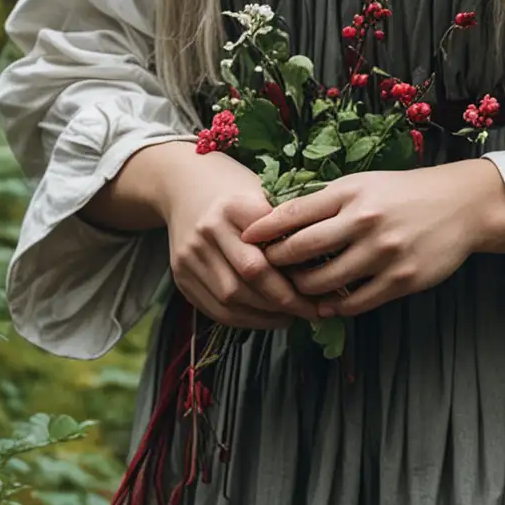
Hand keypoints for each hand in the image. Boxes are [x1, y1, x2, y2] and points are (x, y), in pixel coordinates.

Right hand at [162, 149, 322, 329]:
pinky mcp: (180, 275)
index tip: (321, 290)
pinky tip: (266, 318)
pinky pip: (214, 308)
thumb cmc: (236, 190)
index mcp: (234, 206)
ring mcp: (189, 255)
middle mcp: (207, 230)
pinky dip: (244, 319)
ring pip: (231, 297)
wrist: (183, 185)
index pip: (270, 248)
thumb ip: (287, 224)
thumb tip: (325, 264)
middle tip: (312, 311)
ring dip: (265, 314)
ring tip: (292, 316)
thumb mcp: (263, 192)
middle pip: (250, 275)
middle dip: (285, 299)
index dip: (297, 275)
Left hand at [236, 166, 488, 318]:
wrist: (461, 205)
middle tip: (264, 271)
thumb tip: (277, 219)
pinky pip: (355, 303)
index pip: (293, 213)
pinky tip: (326, 305)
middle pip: (301, 250)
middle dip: (276, 264)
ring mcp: (383, 252)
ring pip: (325, 282)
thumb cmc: (403, 193)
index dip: (263, 229)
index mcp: (350, 192)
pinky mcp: (401, 280)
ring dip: (302, 290)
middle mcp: (364, 220)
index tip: (244, 240)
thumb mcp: (363, 185)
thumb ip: (325, 201)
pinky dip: (335, 307)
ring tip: (294, 291)